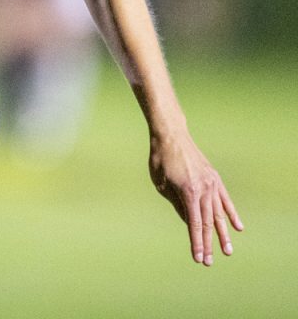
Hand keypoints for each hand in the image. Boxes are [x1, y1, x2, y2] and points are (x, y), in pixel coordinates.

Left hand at [149, 132, 242, 265]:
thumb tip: (190, 223)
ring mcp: (212, 184)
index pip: (194, 224)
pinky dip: (232, 214)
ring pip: (219, 214)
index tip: (198, 258)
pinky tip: (238, 227)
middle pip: (208, 223)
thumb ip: (178, 205)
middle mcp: (204, 189)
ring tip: (227, 251)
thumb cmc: (161, 160)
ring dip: (223, 234)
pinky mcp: (215, 179)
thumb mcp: (162, 185)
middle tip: (209, 262)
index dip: (196, 243)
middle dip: (208, 244)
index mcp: (188, 192)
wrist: (171, 136)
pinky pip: (225, 200)